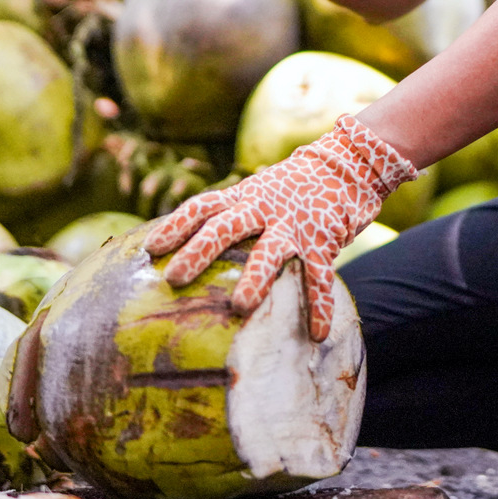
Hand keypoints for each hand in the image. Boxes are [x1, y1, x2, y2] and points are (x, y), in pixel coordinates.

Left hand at [143, 114, 416, 340]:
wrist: (345, 164)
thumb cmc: (291, 186)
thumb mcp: (255, 191)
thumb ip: (228, 213)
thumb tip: (187, 243)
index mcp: (243, 196)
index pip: (202, 206)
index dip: (176, 225)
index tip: (151, 248)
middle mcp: (263, 207)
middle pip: (225, 227)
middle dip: (198, 252)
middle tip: (174, 278)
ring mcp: (293, 224)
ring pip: (270, 251)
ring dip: (255, 278)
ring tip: (240, 306)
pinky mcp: (322, 241)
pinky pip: (320, 276)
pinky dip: (320, 305)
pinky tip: (317, 334)